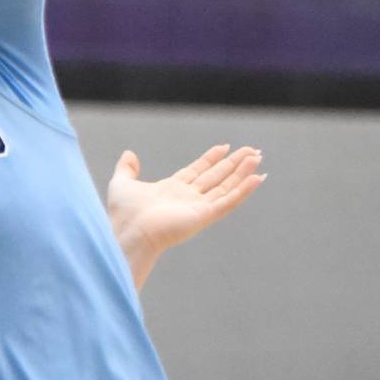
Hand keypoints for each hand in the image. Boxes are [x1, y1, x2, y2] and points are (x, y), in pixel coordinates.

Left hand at [107, 143, 264, 262]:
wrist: (129, 233)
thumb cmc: (124, 214)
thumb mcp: (122, 184)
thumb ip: (126, 169)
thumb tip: (129, 154)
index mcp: (172, 189)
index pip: (197, 170)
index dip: (211, 158)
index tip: (225, 147)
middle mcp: (188, 198)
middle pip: (216, 176)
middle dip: (234, 163)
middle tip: (252, 150)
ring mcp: (198, 208)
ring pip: (226, 186)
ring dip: (242, 172)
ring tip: (257, 157)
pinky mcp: (204, 216)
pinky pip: (229, 201)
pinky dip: (244, 190)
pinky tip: (257, 179)